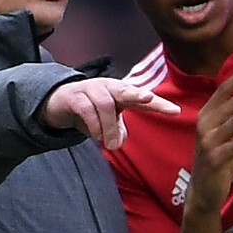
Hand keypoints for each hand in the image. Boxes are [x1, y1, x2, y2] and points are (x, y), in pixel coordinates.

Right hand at [39, 77, 179, 150]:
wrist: (57, 103)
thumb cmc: (89, 112)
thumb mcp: (107, 123)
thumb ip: (117, 131)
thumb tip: (118, 141)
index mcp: (122, 94)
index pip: (144, 99)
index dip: (159, 104)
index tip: (175, 111)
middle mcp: (109, 88)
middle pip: (127, 89)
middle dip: (138, 94)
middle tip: (148, 99)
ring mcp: (91, 89)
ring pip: (105, 105)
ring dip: (109, 127)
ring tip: (111, 145)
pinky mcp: (75, 96)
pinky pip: (87, 110)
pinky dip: (94, 126)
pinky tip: (95, 136)